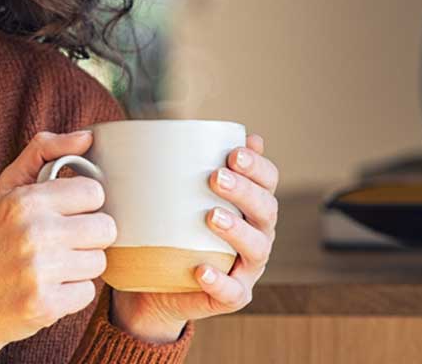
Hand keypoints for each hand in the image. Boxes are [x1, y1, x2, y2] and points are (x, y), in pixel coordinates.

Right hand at [0, 130, 114, 362]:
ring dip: (80, 267)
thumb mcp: (5, 189)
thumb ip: (43, 152)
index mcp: (25, 200)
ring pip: (99, 262)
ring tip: (51, 268)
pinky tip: (46, 290)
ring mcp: (40, 270)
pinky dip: (71, 295)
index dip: (83, 205)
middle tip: (60, 244)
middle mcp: (33, 232)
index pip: (94, 193)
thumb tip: (87, 136)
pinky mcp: (46, 305)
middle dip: (88, 238)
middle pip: (105, 228)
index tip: (64, 214)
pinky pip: (88, 293)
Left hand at [109, 132, 279, 340]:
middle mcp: (256, 235)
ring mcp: (246, 268)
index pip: (267, 181)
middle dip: (245, 191)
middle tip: (216, 177)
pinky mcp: (231, 296)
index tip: (233, 152)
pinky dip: (220, 281)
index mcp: (249, 206)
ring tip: (212, 216)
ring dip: (237, 231)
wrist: (153, 286)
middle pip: (266, 210)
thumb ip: (182, 165)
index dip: (258, 167)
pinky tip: (202, 270)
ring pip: (257, 249)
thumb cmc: (169, 231)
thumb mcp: (173, 196)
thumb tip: (176, 124)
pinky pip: (232, 292)